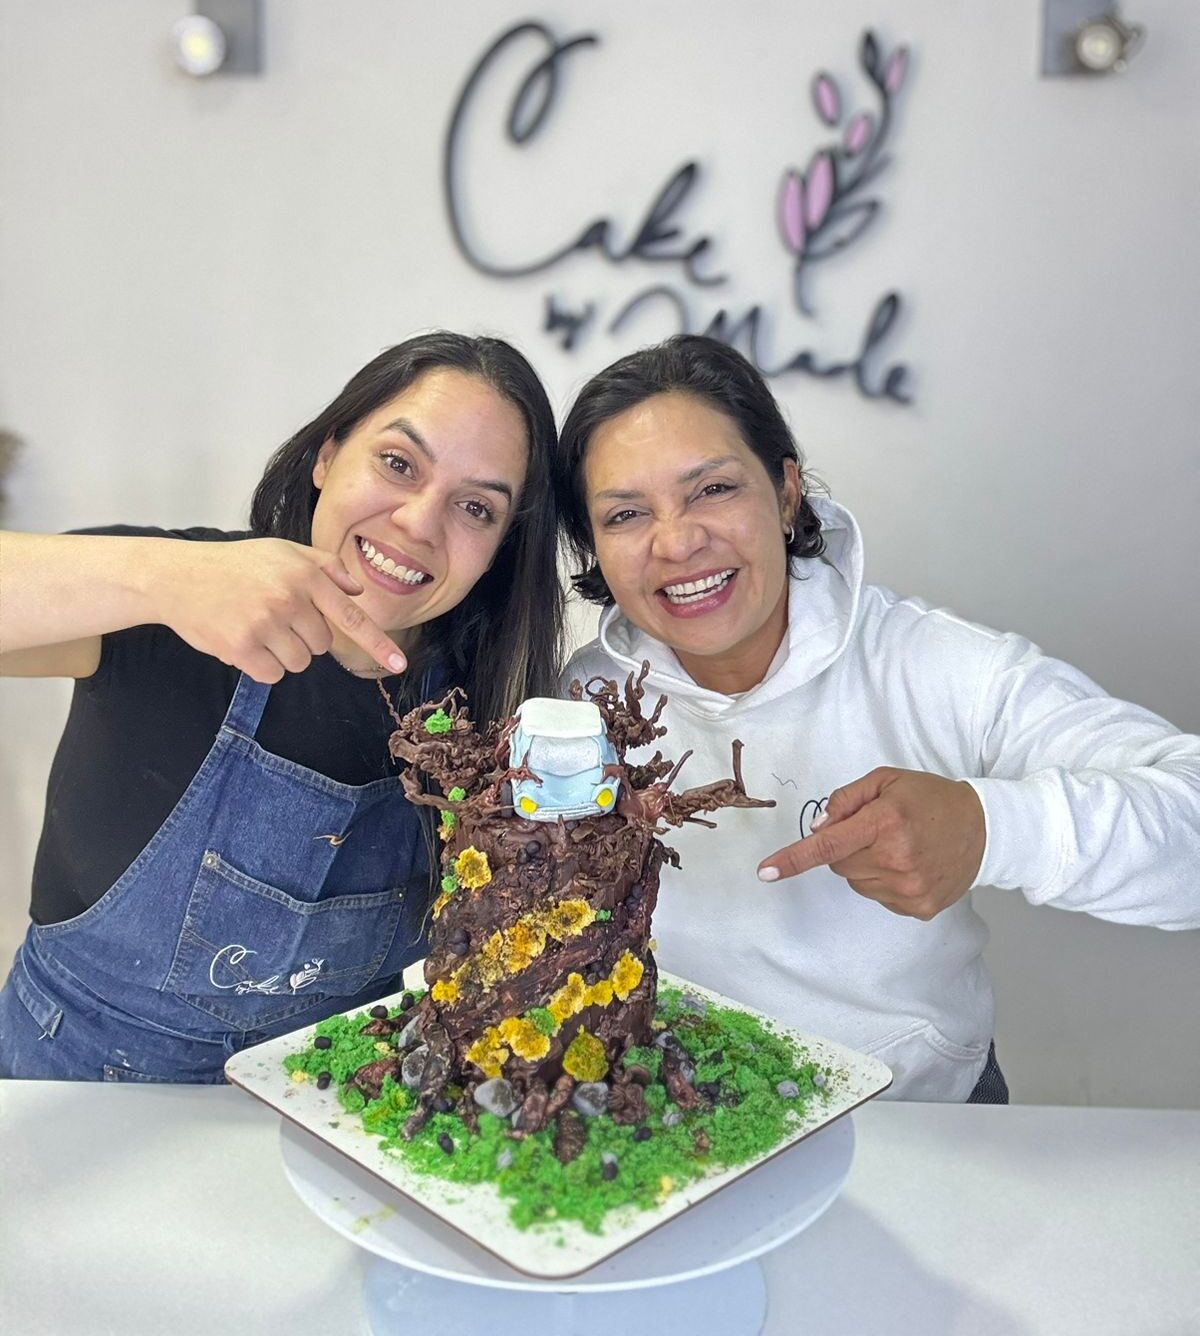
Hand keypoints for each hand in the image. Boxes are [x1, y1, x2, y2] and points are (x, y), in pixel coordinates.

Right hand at [154, 538, 406, 682]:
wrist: (177, 575)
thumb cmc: (236, 564)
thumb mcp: (283, 552)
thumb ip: (324, 567)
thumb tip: (357, 590)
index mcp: (305, 574)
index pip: (350, 615)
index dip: (377, 644)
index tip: (398, 664)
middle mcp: (289, 598)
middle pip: (322, 645)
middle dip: (303, 637)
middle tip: (273, 616)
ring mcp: (264, 623)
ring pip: (299, 662)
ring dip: (282, 653)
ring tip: (256, 626)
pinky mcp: (241, 646)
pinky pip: (272, 674)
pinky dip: (261, 666)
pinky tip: (243, 642)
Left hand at [756, 767, 984, 919]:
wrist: (985, 828)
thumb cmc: (931, 799)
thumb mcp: (887, 781)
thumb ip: (847, 800)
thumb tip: (818, 828)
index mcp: (885, 823)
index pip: (827, 846)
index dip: (793, 859)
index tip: (766, 872)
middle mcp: (896, 860)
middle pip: (839, 865)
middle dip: (847, 848)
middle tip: (878, 831)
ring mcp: (909, 888)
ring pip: (857, 883)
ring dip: (867, 867)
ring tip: (899, 847)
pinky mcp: (919, 908)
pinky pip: (880, 898)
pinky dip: (886, 882)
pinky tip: (911, 864)